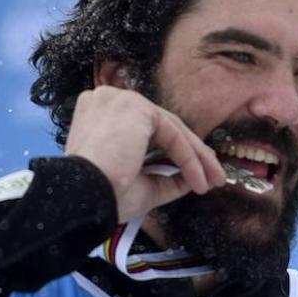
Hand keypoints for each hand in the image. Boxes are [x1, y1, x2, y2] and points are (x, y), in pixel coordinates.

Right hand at [64, 86, 225, 223]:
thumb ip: (166, 178)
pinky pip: (172, 133)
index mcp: (100, 116)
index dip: (175, 154)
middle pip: (163, 128)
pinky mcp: (134, 106)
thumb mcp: (141, 185)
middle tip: (213, 178)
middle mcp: (107, 101)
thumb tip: (191, 179)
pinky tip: (198, 178)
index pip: (148, 132)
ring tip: (212, 180)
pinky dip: (189, 157)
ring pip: (171, 129)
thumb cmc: (103, 195)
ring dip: (196, 157)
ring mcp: (119, 100)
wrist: (84, 196)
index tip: (196, 178)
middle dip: (192, 155)